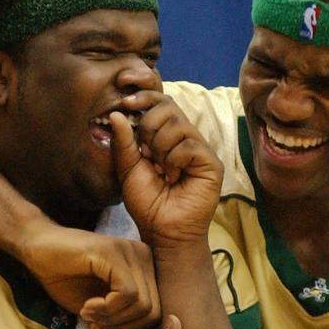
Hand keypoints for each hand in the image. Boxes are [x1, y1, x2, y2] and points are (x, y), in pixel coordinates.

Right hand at [17, 218, 159, 328]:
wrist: (36, 248)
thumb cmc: (64, 277)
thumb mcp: (97, 313)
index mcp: (144, 270)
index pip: (156, 315)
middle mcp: (144, 258)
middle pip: (153, 313)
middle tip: (94, 328)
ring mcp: (132, 252)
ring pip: (142, 306)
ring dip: (111, 320)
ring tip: (88, 315)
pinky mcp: (115, 252)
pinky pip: (127, 294)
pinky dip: (106, 308)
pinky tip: (87, 306)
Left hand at [111, 91, 223, 247]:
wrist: (162, 232)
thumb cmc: (147, 203)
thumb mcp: (127, 169)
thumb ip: (123, 142)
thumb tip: (117, 112)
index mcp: (165, 136)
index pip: (160, 101)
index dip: (145, 96)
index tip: (125, 101)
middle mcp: (185, 138)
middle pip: (168, 106)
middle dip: (148, 126)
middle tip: (144, 152)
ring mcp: (199, 149)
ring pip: (178, 124)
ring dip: (160, 146)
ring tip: (159, 170)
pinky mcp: (211, 163)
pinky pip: (190, 145)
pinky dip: (174, 160)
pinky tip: (172, 177)